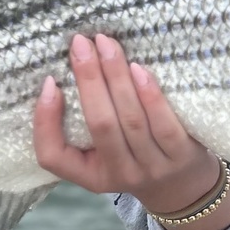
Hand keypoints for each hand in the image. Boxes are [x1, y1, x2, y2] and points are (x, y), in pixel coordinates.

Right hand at [33, 33, 229, 229]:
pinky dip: (149, 95)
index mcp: (89, 175)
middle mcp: (118, 174)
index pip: (53, 156)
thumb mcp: (101, 153)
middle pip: (100, 125)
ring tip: (107, 45)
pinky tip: (138, 69)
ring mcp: (151, 168)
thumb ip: (84, 122)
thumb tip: (65, 74)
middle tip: (81, 43)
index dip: (45, 121)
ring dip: (117, 78)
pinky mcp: (181, 157)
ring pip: (130, 120)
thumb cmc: (135, 157)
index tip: (49, 82)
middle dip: (89, 80)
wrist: (184, 187)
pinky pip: (163, 124)